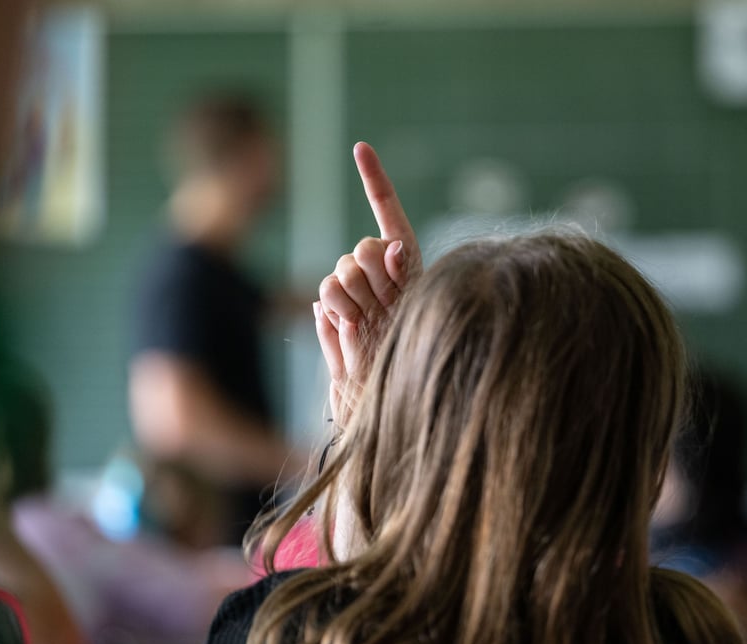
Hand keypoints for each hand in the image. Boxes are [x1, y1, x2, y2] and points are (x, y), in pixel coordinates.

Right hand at [314, 142, 421, 421]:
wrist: (390, 392)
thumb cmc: (418, 352)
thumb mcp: (420, 309)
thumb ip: (405, 275)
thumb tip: (393, 246)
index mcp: (405, 258)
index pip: (387, 208)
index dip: (374, 177)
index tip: (360, 147)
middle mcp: (376, 268)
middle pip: (361, 247)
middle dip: (374, 275)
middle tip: (387, 306)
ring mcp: (352, 287)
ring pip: (340, 272)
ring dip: (356, 297)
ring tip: (373, 325)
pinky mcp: (333, 309)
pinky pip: (327, 295)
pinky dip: (340, 311)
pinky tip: (354, 328)